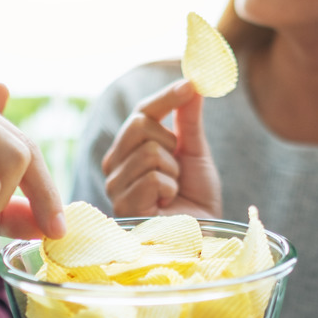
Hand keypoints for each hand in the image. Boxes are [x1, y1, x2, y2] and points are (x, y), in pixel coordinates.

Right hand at [101, 80, 221, 217]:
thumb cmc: (195, 198)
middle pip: (138, 125)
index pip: (141, 112)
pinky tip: (166, 205)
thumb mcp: (194, 153)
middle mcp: (115, 165)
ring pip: (148, 153)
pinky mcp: (123, 206)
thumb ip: (188, 120)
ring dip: (172, 172)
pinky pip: (151, 178)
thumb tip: (193, 84)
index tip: (190, 84)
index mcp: (129, 149)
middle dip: (169, 143)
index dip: (165, 97)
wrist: (202, 234)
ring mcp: (115, 186)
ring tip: (171, 192)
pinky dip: (169, 190)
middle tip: (177, 167)